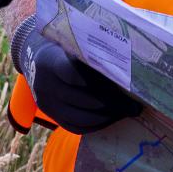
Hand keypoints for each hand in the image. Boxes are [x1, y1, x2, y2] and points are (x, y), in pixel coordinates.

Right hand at [12, 14, 142, 133]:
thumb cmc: (66, 48)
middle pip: (82, 99)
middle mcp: (44, 84)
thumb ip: (93, 53)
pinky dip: (96, 125)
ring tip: (126, 112)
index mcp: (50, 61)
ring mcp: (46, 103)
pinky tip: (111, 118)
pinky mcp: (51, 116)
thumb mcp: (74, 44)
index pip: (75, 75)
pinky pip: (75, 127)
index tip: (126, 86)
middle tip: (134, 104)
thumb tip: (130, 67)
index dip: (101, 83)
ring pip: (80, 118)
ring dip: (107, 117)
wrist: (39, 60)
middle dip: (112, 104)